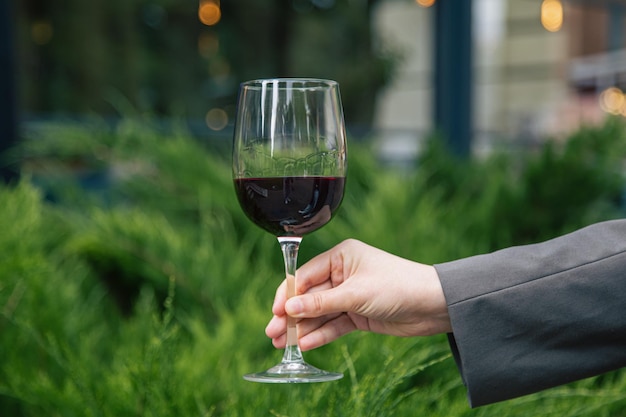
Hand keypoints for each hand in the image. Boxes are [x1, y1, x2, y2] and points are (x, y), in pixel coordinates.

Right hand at [265, 239, 450, 350]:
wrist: (434, 305)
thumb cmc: (398, 286)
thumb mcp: (355, 294)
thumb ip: (321, 303)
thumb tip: (288, 308)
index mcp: (341, 257)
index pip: (306, 275)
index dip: (289, 294)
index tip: (275, 311)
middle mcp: (343, 274)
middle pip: (310, 297)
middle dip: (291, 315)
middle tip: (272, 332)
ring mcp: (350, 295)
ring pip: (320, 313)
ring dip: (303, 328)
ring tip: (282, 344)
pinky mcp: (358, 314)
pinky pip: (334, 325)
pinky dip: (321, 334)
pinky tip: (305, 344)